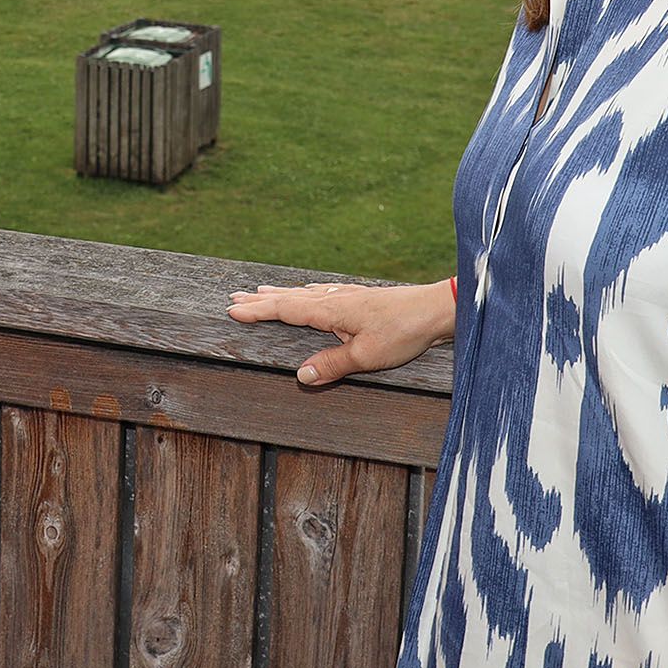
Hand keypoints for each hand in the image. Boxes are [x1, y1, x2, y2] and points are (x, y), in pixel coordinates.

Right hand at [226, 278, 453, 386]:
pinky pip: (322, 292)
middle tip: (235, 298)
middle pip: (290, 297)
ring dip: (281, 294)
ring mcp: (348, 295)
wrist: (435, 310)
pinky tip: (309, 291)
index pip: (285, 310)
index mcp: (330, 310)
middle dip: (262, 299)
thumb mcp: (366, 356)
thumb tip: (300, 376)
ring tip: (261, 292)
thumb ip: (332, 365)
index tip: (232, 310)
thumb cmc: (403, 332)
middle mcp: (334, 298)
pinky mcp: (361, 298)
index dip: (258, 311)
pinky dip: (305, 292)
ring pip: (305, 294)